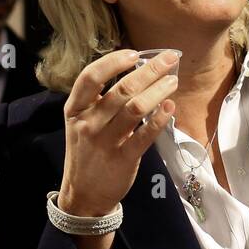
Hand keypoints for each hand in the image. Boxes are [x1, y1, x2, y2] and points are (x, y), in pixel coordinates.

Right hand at [59, 48, 177, 216]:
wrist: (82, 195)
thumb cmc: (86, 152)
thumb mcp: (81, 123)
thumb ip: (100, 101)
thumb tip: (133, 70)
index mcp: (75, 110)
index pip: (90, 77)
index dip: (113, 62)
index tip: (134, 53)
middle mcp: (88, 123)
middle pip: (121, 90)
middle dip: (149, 70)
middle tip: (169, 58)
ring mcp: (105, 142)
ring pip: (135, 108)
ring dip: (158, 91)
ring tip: (173, 80)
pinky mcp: (122, 159)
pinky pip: (144, 135)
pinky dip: (159, 118)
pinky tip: (170, 106)